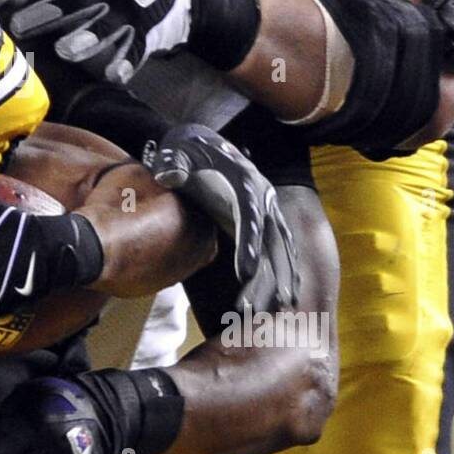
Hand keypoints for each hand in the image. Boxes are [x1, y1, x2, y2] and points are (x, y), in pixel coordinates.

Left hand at [3, 0, 191, 84]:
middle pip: (77, 0)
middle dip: (48, 12)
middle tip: (18, 25)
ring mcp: (130, 13)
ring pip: (105, 26)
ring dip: (85, 38)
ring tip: (64, 51)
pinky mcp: (146, 34)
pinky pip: (135, 49)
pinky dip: (126, 63)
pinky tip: (113, 76)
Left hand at [144, 124, 296, 312]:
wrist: (202, 144)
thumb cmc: (187, 151)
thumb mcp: (178, 152)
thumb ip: (174, 163)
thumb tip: (167, 175)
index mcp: (243, 181)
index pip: (249, 215)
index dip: (249, 244)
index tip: (245, 273)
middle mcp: (263, 196)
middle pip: (270, 239)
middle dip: (269, 274)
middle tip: (258, 307)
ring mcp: (267, 210)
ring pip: (280, 248)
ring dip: (281, 278)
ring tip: (278, 309)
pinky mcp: (264, 221)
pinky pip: (279, 249)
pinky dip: (285, 271)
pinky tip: (286, 297)